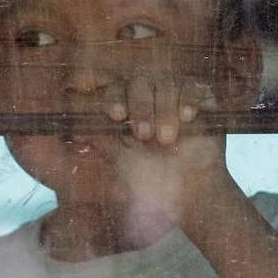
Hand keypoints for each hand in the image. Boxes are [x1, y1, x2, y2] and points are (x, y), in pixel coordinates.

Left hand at [101, 73, 229, 222]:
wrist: (187, 194)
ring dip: (165, 108)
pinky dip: (190, 99)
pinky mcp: (202, 100)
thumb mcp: (121, 159)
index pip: (116, 89)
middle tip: (144, 136)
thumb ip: (101, 140)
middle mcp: (149, 96)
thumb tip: (75, 129)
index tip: (116, 115)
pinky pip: (196, 87)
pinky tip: (187, 117)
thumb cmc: (150, 179)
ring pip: (167, 83)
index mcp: (127, 106)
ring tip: (166, 139)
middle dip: (141, 106)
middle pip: (140, 82)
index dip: (114, 97)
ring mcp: (176, 96)